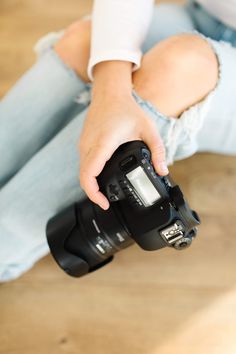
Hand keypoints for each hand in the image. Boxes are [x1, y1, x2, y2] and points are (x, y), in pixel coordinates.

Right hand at [78, 62, 168, 209]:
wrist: (109, 93)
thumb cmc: (126, 109)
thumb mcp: (147, 129)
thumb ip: (158, 151)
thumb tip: (162, 170)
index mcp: (103, 144)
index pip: (89, 175)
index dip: (94, 194)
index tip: (105, 203)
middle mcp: (89, 145)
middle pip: (83, 178)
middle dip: (93, 194)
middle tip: (108, 202)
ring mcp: (83, 144)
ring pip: (82, 171)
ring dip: (91, 184)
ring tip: (105, 193)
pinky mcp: (83, 143)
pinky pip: (83, 164)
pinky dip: (90, 174)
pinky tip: (101, 178)